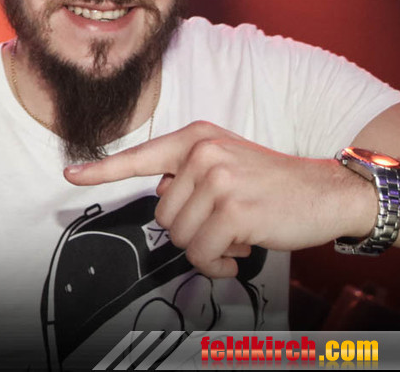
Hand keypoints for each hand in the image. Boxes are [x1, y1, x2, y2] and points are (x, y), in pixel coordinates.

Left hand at [64, 121, 371, 277]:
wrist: (327, 191)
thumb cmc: (274, 184)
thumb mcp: (226, 161)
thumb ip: (188, 174)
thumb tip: (162, 197)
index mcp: (196, 138)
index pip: (140, 156)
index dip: (102, 170)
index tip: (72, 174)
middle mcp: (202, 152)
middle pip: (162, 214)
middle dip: (190, 230)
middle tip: (224, 224)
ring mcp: (217, 179)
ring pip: (180, 236)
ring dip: (206, 248)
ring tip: (235, 235)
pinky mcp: (233, 209)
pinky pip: (202, 252)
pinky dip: (218, 262)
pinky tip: (240, 250)